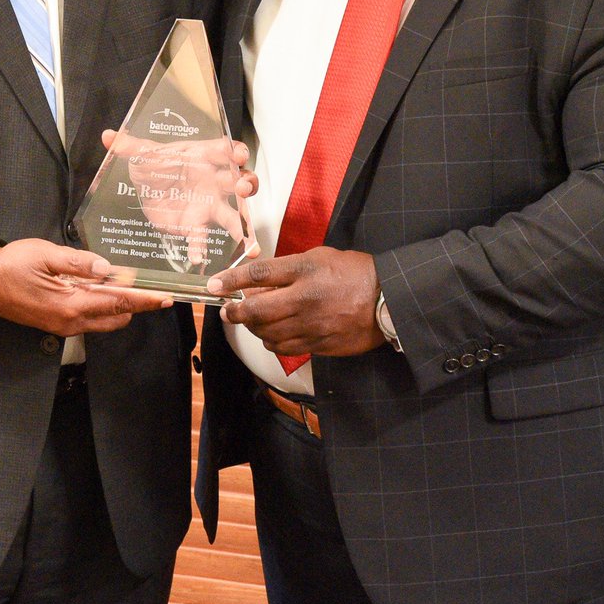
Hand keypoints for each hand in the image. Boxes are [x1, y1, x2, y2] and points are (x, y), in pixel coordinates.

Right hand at [0, 239, 172, 334]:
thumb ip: (81, 263)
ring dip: (116, 304)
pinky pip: (87, 318)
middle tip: (147, 284)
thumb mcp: (47, 255)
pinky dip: (99, 305)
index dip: (146, 300)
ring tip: (119, 280)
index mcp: (71, 305)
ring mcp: (62, 326)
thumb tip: (108, 269)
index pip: (119, 303)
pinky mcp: (54, 324)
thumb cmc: (10, 266)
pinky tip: (96, 285)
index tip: (167, 298)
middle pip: (116, 316)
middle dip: (135, 303)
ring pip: (103, 320)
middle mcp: (70, 321)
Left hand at [100, 129, 258, 264]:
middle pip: (239, 180)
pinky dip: (200, 248)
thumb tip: (108, 136)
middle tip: (243, 188)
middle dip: (246, 184)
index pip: (226, 151)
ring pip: (234, 213)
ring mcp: (210, 204)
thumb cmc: (157, 167)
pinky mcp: (197, 224)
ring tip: (249, 241)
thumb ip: (130, 146)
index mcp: (204, 157)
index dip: (236, 151)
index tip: (239, 155)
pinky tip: (197, 258)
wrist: (149, 191)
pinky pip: (202, 236)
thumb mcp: (144, 155)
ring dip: (243, 224)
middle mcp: (214, 180)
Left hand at [208, 247, 382, 357]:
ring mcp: (310, 325)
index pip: (258, 275)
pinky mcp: (318, 344)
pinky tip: (272, 334)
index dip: (231, 280)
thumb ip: (289, 267)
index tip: (214, 285)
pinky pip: (284, 348)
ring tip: (249, 322)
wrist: (388, 300)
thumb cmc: (355, 272)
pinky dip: (271, 341)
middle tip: (227, 310)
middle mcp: (303, 299)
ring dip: (252, 328)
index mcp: (304, 270)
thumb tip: (260, 280)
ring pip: (266, 333)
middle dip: (234, 312)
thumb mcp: (320, 256)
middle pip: (256, 310)